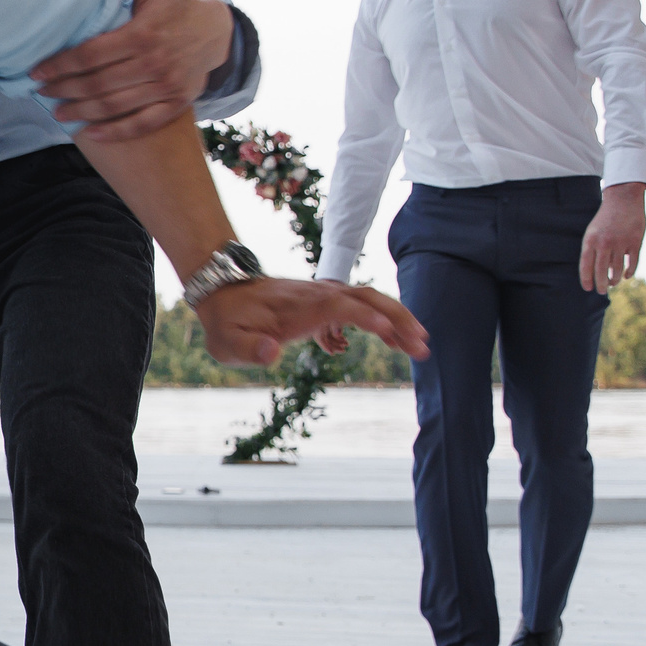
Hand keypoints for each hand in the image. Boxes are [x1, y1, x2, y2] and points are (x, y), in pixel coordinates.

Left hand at [30, 0, 234, 143]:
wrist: (216, 32)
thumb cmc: (174, 5)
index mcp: (143, 33)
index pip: (92, 54)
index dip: (61, 65)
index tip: (36, 71)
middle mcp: (155, 63)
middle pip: (98, 83)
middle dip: (65, 90)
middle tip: (42, 93)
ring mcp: (167, 87)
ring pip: (115, 106)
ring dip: (82, 112)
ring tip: (58, 113)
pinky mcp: (176, 104)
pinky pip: (142, 124)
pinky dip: (115, 132)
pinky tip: (90, 133)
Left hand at [196, 277, 426, 368]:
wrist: (223, 291)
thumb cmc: (226, 322)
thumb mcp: (226, 343)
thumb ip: (247, 349)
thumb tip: (271, 354)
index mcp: (298, 307)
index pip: (338, 305)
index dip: (364, 317)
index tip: (389, 332)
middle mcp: (317, 296)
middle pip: (367, 298)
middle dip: (397, 319)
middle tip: (422, 346)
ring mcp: (324, 296)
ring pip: (370, 300)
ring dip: (397, 319)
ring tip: (419, 345)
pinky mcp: (325, 302)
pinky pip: (360, 307)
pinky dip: (381, 321)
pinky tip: (393, 342)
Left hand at [579, 183, 645, 294]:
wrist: (623, 200)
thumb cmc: (605, 219)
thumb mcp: (592, 232)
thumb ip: (592, 250)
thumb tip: (594, 271)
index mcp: (590, 241)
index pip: (586, 266)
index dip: (586, 279)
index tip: (588, 288)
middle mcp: (605, 243)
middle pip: (601, 271)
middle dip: (601, 284)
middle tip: (602, 291)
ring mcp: (621, 242)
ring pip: (617, 269)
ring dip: (614, 279)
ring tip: (613, 283)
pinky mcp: (636, 242)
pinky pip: (632, 263)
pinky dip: (629, 272)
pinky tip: (626, 276)